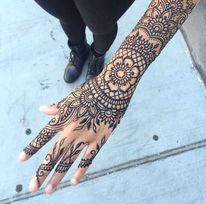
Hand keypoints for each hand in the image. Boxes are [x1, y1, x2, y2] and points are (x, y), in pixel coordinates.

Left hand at [18, 62, 134, 193]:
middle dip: (42, 171)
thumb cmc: (92, 90)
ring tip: (49, 190)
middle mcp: (72, 129)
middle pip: (54, 154)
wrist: (113, 87)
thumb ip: (57, 107)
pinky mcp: (100, 138)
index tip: (21, 159)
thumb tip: (42, 109)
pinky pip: (89, 157)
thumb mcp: (72, 97)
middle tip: (33, 186)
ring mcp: (86, 135)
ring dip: (58, 176)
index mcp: (64, 117)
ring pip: (69, 159)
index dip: (31, 148)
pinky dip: (81, 170)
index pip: (43, 136)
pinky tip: (74, 181)